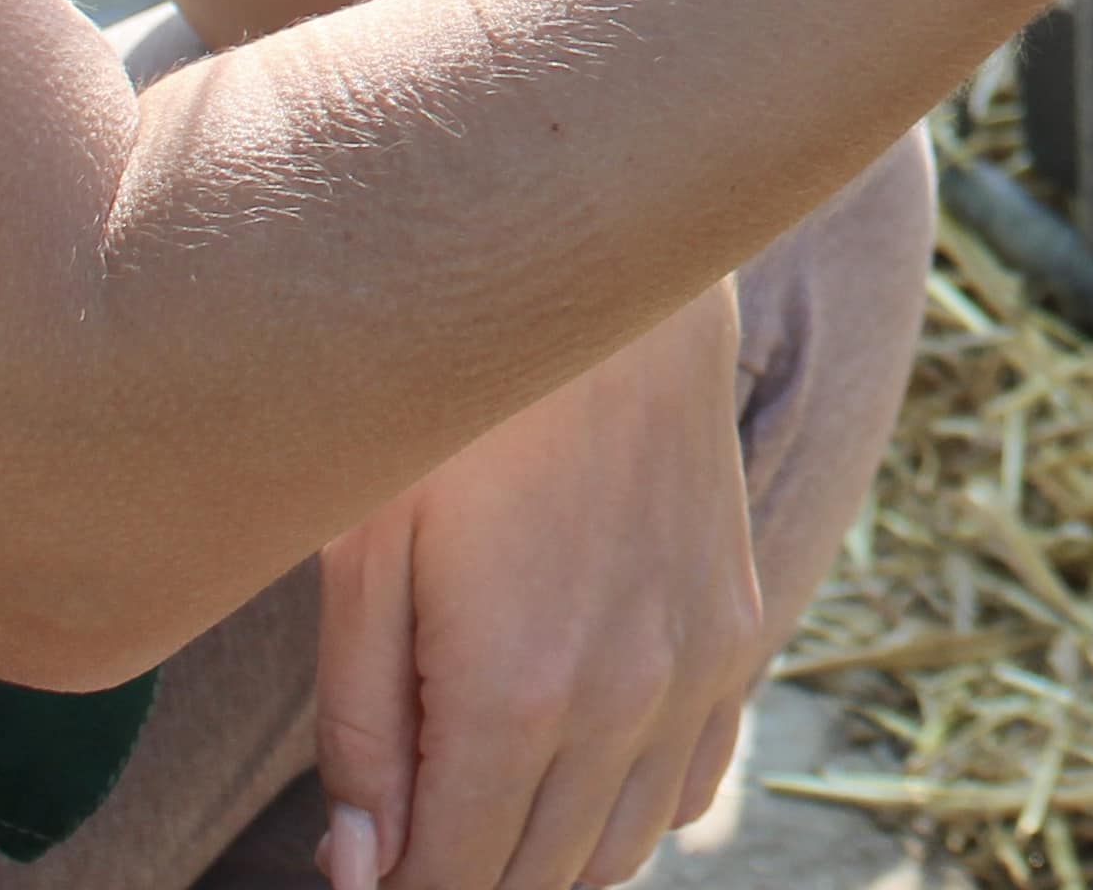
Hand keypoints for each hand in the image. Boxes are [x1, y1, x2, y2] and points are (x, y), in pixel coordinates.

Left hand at [313, 280, 762, 889]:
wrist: (609, 265)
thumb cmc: (453, 395)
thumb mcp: (364, 550)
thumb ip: (362, 725)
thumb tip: (362, 871)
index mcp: (516, 692)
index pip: (452, 883)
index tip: (355, 869)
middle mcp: (625, 699)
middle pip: (536, 880)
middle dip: (458, 877)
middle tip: (395, 828)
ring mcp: (697, 664)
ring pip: (620, 849)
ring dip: (541, 855)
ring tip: (468, 796)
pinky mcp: (737, 623)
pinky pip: (691, 783)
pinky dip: (627, 804)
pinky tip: (565, 759)